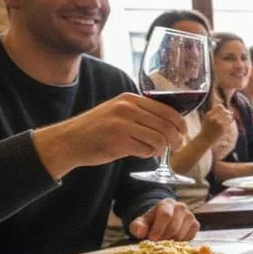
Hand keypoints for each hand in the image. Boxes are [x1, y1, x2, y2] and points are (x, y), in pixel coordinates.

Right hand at [33, 93, 187, 178]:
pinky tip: (140, 152)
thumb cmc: (97, 128)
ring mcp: (122, 125)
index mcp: (130, 99)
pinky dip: (148, 154)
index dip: (181, 124)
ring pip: (159, 139)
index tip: (183, 133)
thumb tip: (173, 123)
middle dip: (176, 139)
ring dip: (161, 149)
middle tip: (176, 146)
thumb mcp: (118, 111)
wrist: (68, 141)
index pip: (168, 110)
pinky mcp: (118, 142)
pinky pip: (146, 150)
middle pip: (167, 126)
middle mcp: (127, 108)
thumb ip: (142, 113)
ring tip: (153, 150)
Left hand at [128, 199, 199, 241]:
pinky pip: (190, 236)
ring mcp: (190, 215)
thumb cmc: (150, 223)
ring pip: (182, 233)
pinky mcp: (195, 224)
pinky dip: (181, 241)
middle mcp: (181, 207)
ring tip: (165, 240)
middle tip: (157, 241)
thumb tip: (141, 232)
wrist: (162, 222)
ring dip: (172, 241)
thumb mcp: (140, 223)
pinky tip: (174, 239)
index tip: (152, 238)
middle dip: (164, 237)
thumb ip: (137, 227)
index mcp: (166, 203)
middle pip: (174, 226)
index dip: (159, 228)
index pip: (166, 215)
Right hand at [199, 100, 234, 141]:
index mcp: (208, 115)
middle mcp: (213, 118)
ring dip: (230, 117)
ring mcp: (218, 123)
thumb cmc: (205, 130)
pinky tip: (228, 124)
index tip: (223, 111)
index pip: (219, 106)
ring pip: (229, 116)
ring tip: (229, 119)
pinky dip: (230, 122)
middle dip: (228, 112)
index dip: (223, 108)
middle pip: (225, 111)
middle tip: (229, 115)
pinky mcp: (223, 129)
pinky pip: (230, 122)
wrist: (204, 140)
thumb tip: (224, 108)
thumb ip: (213, 113)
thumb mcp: (206, 119)